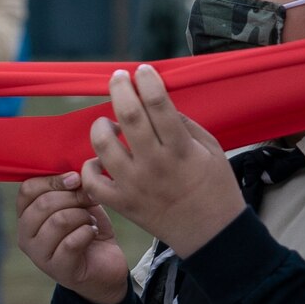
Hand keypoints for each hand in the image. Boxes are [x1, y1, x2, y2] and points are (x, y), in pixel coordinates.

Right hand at [17, 174, 129, 303]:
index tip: (77, 179)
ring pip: (58, 221)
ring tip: (91, 222)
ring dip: (83, 217)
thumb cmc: (89, 233)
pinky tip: (93, 234)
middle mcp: (26, 236)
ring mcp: (39, 255)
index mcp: (26, 217)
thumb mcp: (80, 206)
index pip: (27, 189)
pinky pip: (71, 242)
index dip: (53, 180)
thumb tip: (75, 175)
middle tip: (91, 201)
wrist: (106, 270)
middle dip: (74, 197)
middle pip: (43, 204)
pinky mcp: (58, 269)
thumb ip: (72, 191)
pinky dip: (88, 233)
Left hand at [82, 65, 241, 257]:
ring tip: (108, 124)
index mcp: (180, 149)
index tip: (142, 70)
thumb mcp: (210, 150)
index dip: (147, 82)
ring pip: (102, 145)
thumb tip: (158, 102)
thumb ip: (184, 124)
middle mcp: (154, 164)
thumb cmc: (215, 186)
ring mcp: (133, 184)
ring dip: (100, 127)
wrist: (211, 232)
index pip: (158, 105)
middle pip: (126, 116)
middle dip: (119, 90)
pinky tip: (100, 159)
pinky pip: (91, 180)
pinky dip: (90, 166)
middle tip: (117, 78)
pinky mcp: (120, 202)